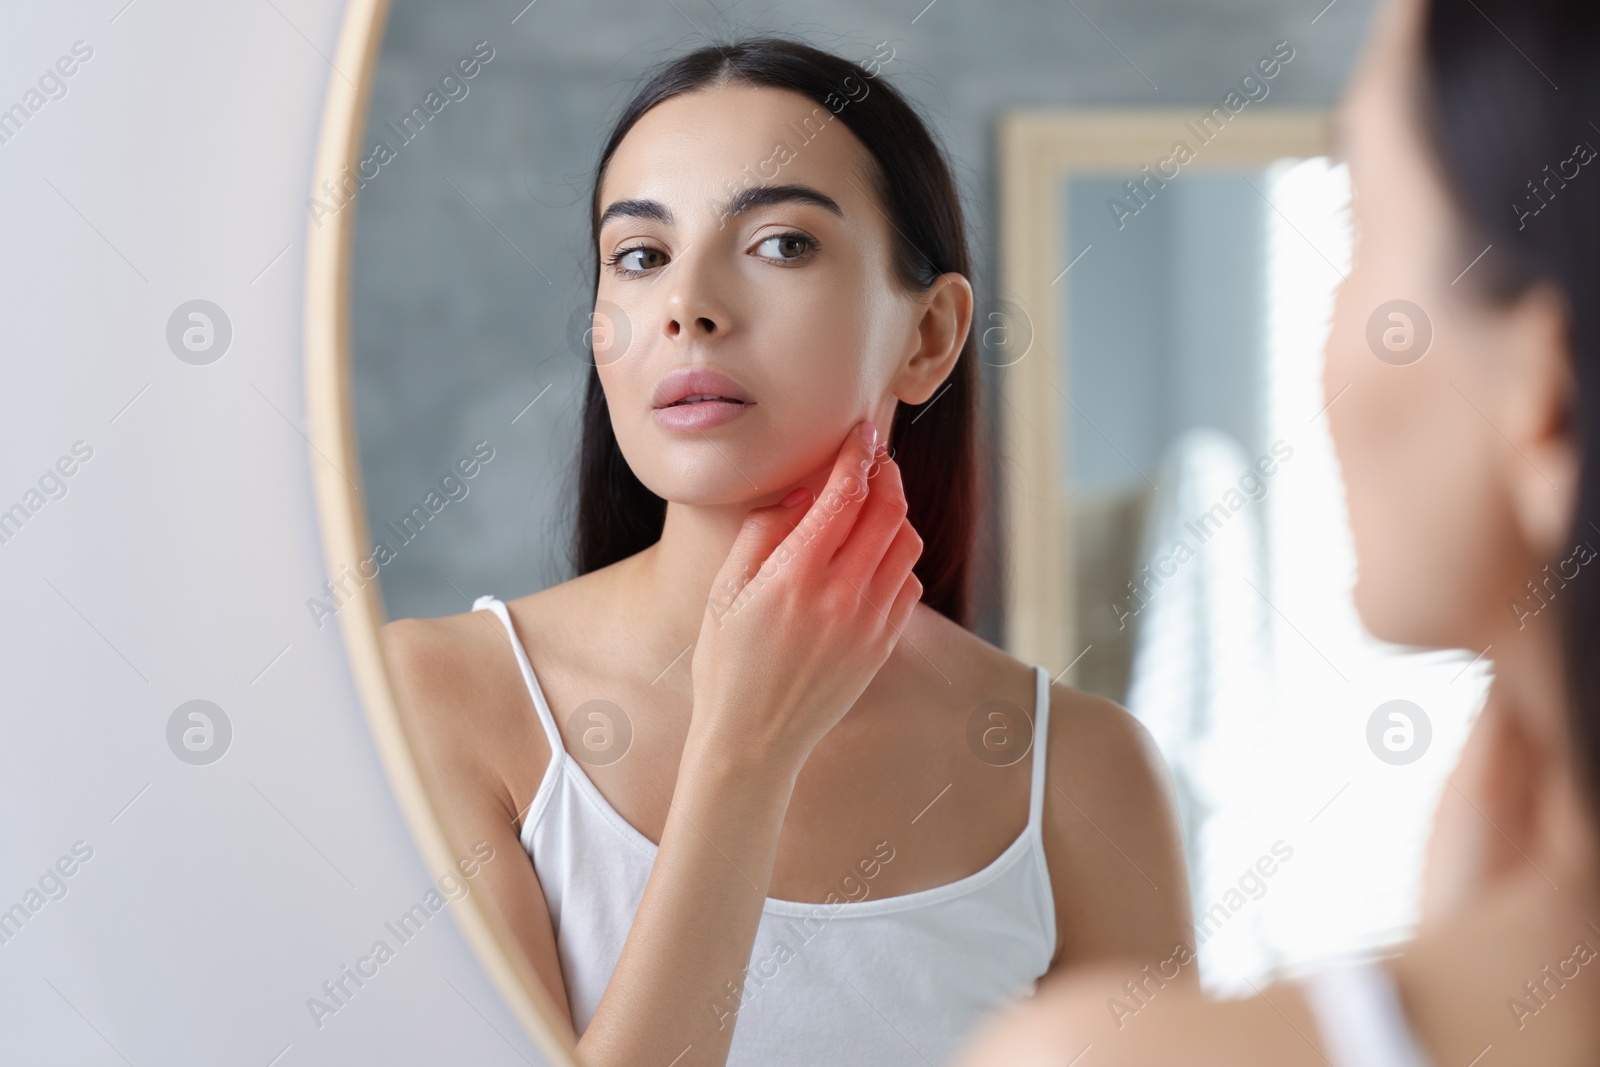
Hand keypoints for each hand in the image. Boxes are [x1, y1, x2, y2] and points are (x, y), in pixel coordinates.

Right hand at [688, 419, 923, 774]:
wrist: (752, 741)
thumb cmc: (726, 664)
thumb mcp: (724, 591)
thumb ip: (764, 532)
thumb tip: (802, 492)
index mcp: (796, 576)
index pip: (845, 494)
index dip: (857, 454)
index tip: (861, 433)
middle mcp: (841, 597)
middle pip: (889, 511)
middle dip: (886, 474)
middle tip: (873, 460)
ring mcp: (869, 623)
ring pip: (907, 544)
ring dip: (895, 514)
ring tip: (872, 505)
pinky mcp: (883, 645)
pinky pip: (908, 583)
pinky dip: (897, 558)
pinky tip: (871, 558)